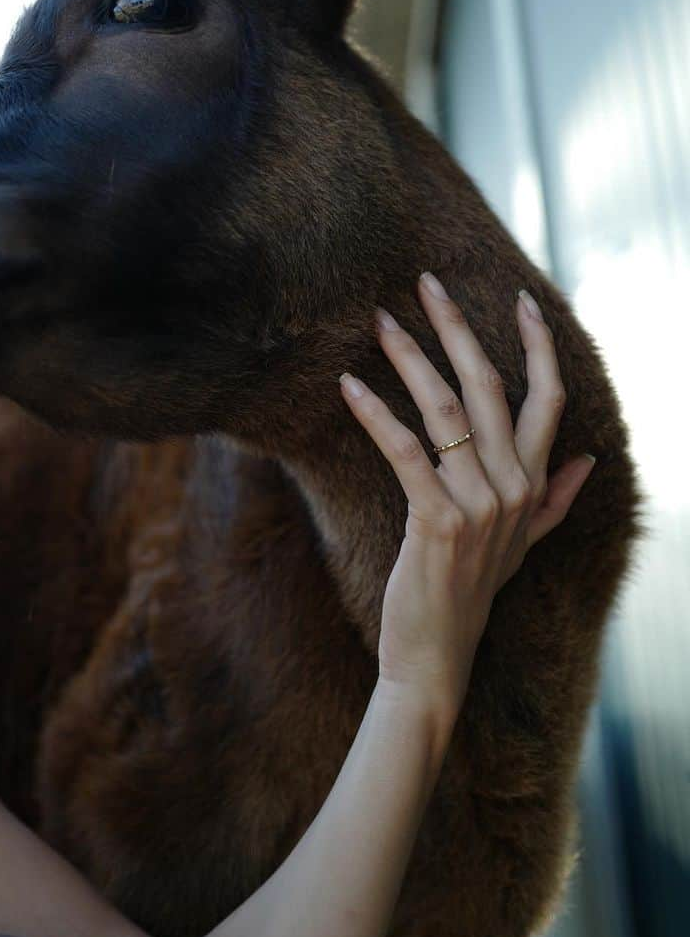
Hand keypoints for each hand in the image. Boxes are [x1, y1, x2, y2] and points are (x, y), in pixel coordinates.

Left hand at [339, 272, 594, 730]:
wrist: (438, 653)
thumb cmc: (472, 591)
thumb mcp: (523, 544)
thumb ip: (555, 500)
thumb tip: (588, 460)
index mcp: (532, 484)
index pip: (546, 400)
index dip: (537, 347)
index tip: (522, 299)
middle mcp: (513, 487)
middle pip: (489, 386)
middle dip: (457, 327)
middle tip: (425, 282)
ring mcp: (479, 504)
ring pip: (445, 409)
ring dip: (409, 358)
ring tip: (379, 322)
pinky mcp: (437, 520)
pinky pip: (404, 451)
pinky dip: (374, 415)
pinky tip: (347, 387)